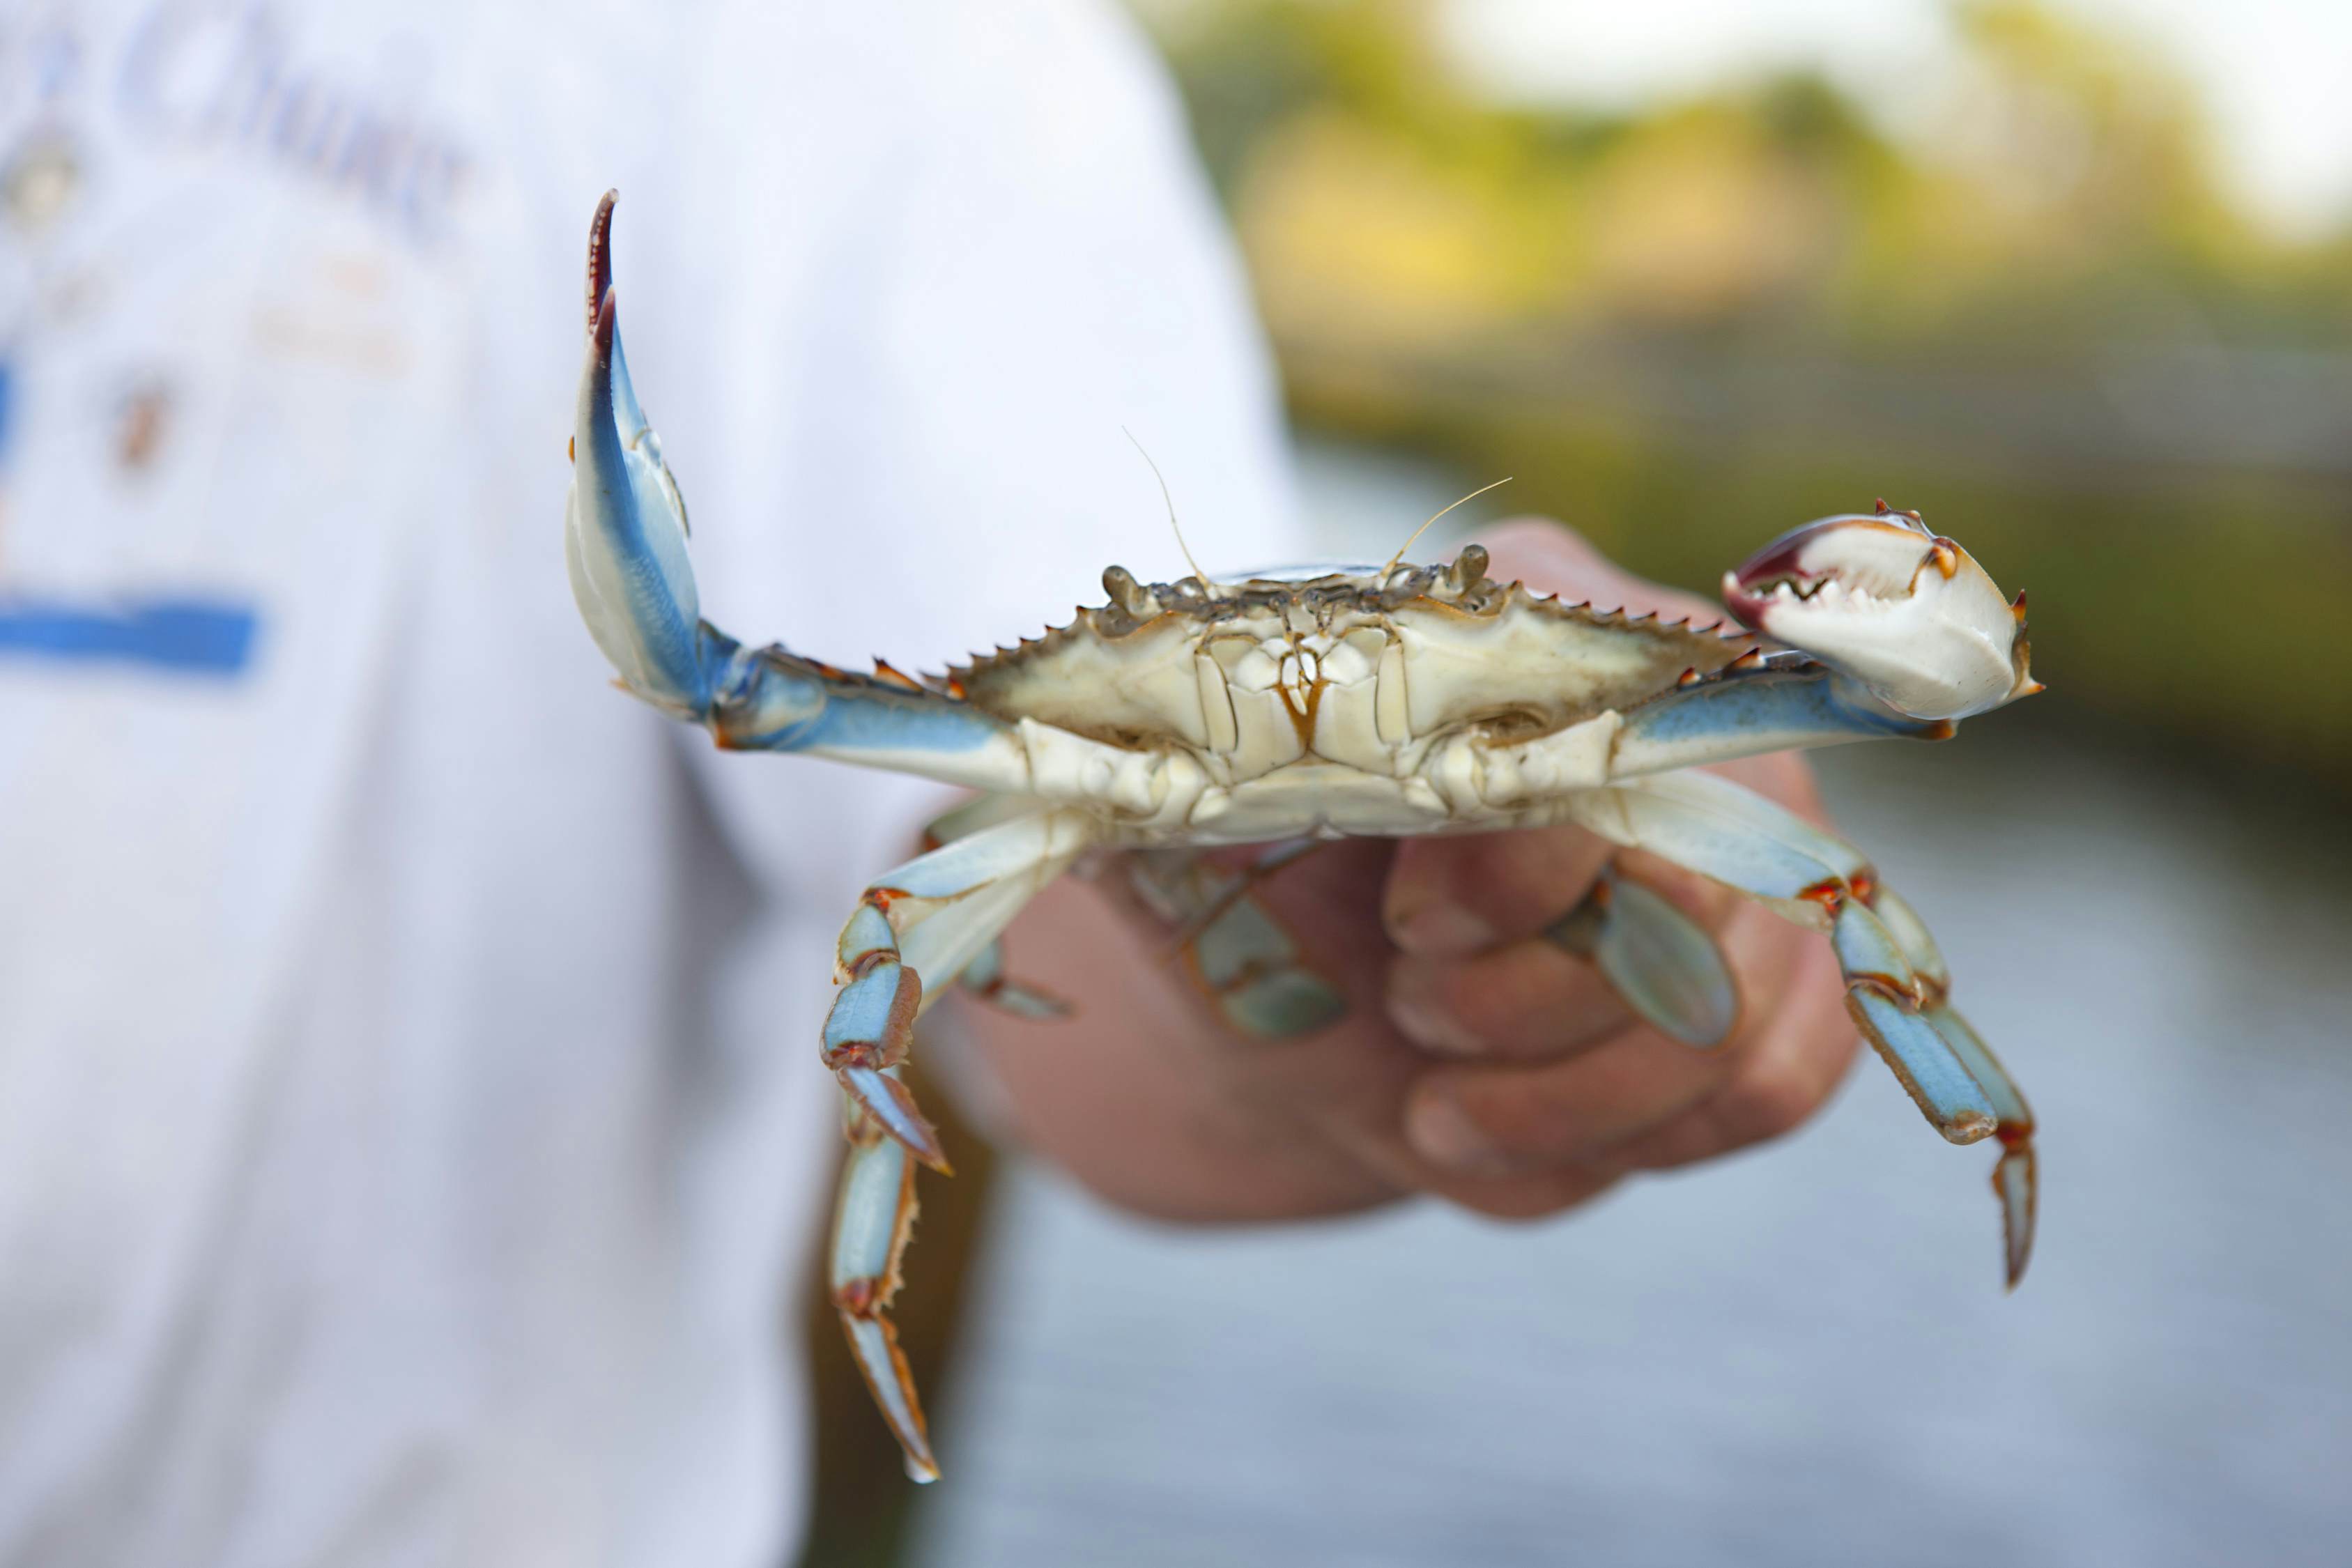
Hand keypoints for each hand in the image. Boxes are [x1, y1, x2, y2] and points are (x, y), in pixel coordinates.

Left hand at [963, 520, 1859, 1225]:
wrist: (1299, 1012)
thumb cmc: (1238, 897)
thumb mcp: (1176, 827)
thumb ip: (1155, 778)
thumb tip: (1080, 767)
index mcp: (1530, 630)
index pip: (1606, 751)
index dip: (1511, 874)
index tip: (1405, 928)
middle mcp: (1674, 721)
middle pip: (1701, 897)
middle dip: (1532, 1002)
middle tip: (1411, 1010)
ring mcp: (1752, 850)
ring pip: (1732, 1019)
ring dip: (1561, 1099)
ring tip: (1435, 1098)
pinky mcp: (1775, 980)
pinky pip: (1766, 1082)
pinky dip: (1621, 1136)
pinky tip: (1505, 1122)